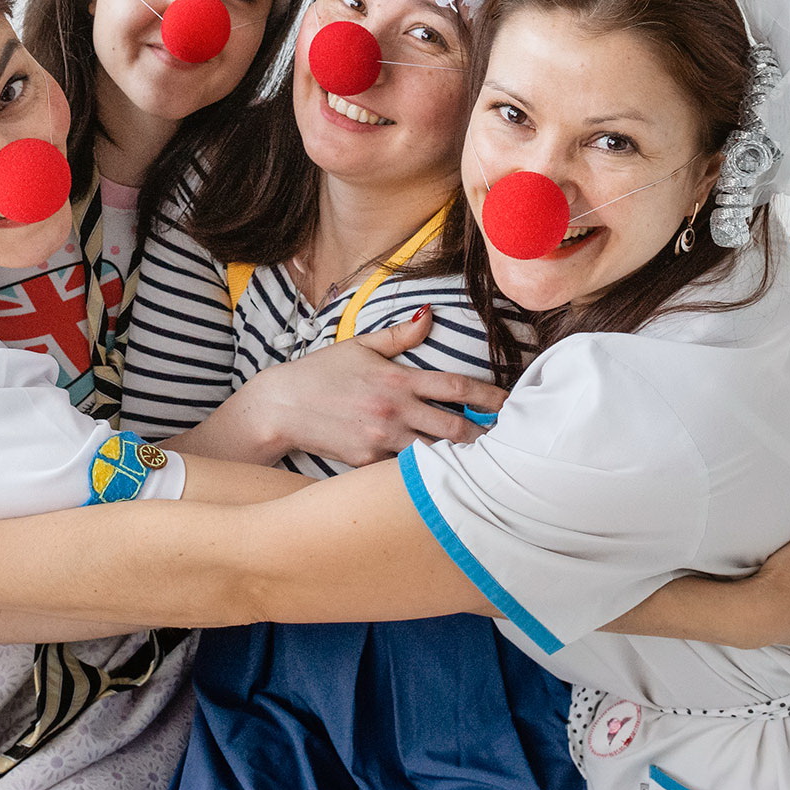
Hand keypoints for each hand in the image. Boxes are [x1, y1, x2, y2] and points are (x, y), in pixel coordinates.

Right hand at [222, 308, 506, 467]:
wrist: (279, 406)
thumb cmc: (320, 373)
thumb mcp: (359, 346)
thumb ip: (399, 336)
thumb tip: (430, 315)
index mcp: (397, 379)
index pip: (454, 386)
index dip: (488, 395)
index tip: (510, 402)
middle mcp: (393, 411)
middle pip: (454, 428)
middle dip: (483, 436)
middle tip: (506, 441)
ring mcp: (381, 439)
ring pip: (433, 454)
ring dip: (458, 457)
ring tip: (483, 462)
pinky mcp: (367, 462)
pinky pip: (403, 469)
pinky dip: (422, 470)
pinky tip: (441, 474)